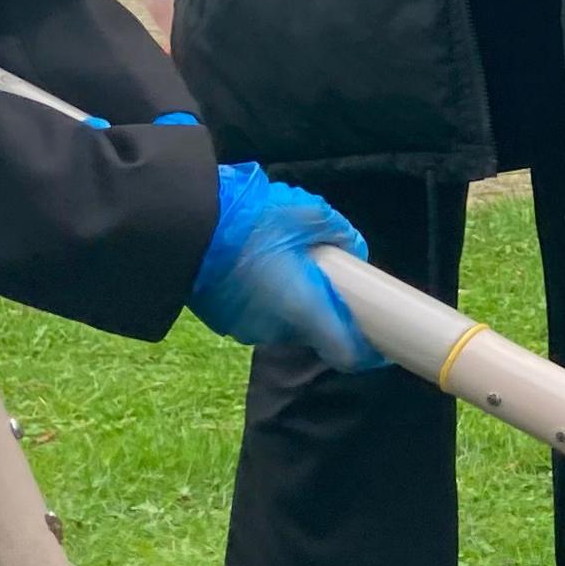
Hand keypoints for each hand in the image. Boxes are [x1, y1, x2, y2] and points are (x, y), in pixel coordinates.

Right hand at [189, 164, 384, 372]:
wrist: (181, 223)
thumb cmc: (250, 219)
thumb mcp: (307, 212)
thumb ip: (340, 233)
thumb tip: (355, 250)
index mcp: (305, 308)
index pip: (347, 352)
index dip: (369, 353)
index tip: (383, 345)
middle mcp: (278, 328)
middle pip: (316, 332)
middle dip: (326, 310)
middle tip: (327, 277)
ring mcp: (246, 329)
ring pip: (285, 323)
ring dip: (293, 304)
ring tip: (285, 265)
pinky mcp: (223, 322)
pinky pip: (257, 317)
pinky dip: (266, 301)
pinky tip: (258, 271)